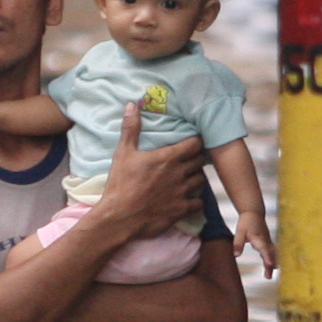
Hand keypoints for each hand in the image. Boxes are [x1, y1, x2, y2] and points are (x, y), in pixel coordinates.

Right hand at [99, 102, 206, 241]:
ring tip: (191, 177)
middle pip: (200, 161)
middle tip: (191, 159)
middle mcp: (179, 173)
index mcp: (168, 157)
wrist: (119, 217)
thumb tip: (131, 104)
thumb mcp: (123, 153)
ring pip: (201, 181)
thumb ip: (131, 129)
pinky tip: (190, 199)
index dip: (196, 142)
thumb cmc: (121, 184)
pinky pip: (199, 204)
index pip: (195, 144)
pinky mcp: (181, 210)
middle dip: (198, 159)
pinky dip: (196, 200)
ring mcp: (182, 193)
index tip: (193, 142)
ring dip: (197, 178)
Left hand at [234, 211, 277, 277]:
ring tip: (269, 276)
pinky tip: (270, 267)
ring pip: (271, 254)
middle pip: (270, 254)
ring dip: (271, 264)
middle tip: (268, 277)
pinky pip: (270, 253)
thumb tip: (236, 255)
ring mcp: (267, 241)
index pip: (264, 249)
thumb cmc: (247, 221)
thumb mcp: (240, 231)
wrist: (254, 212)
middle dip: (270, 265)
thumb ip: (238, 243)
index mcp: (259, 238)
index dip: (267, 257)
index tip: (270, 265)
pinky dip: (270, 260)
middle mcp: (265, 241)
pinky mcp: (266, 242)